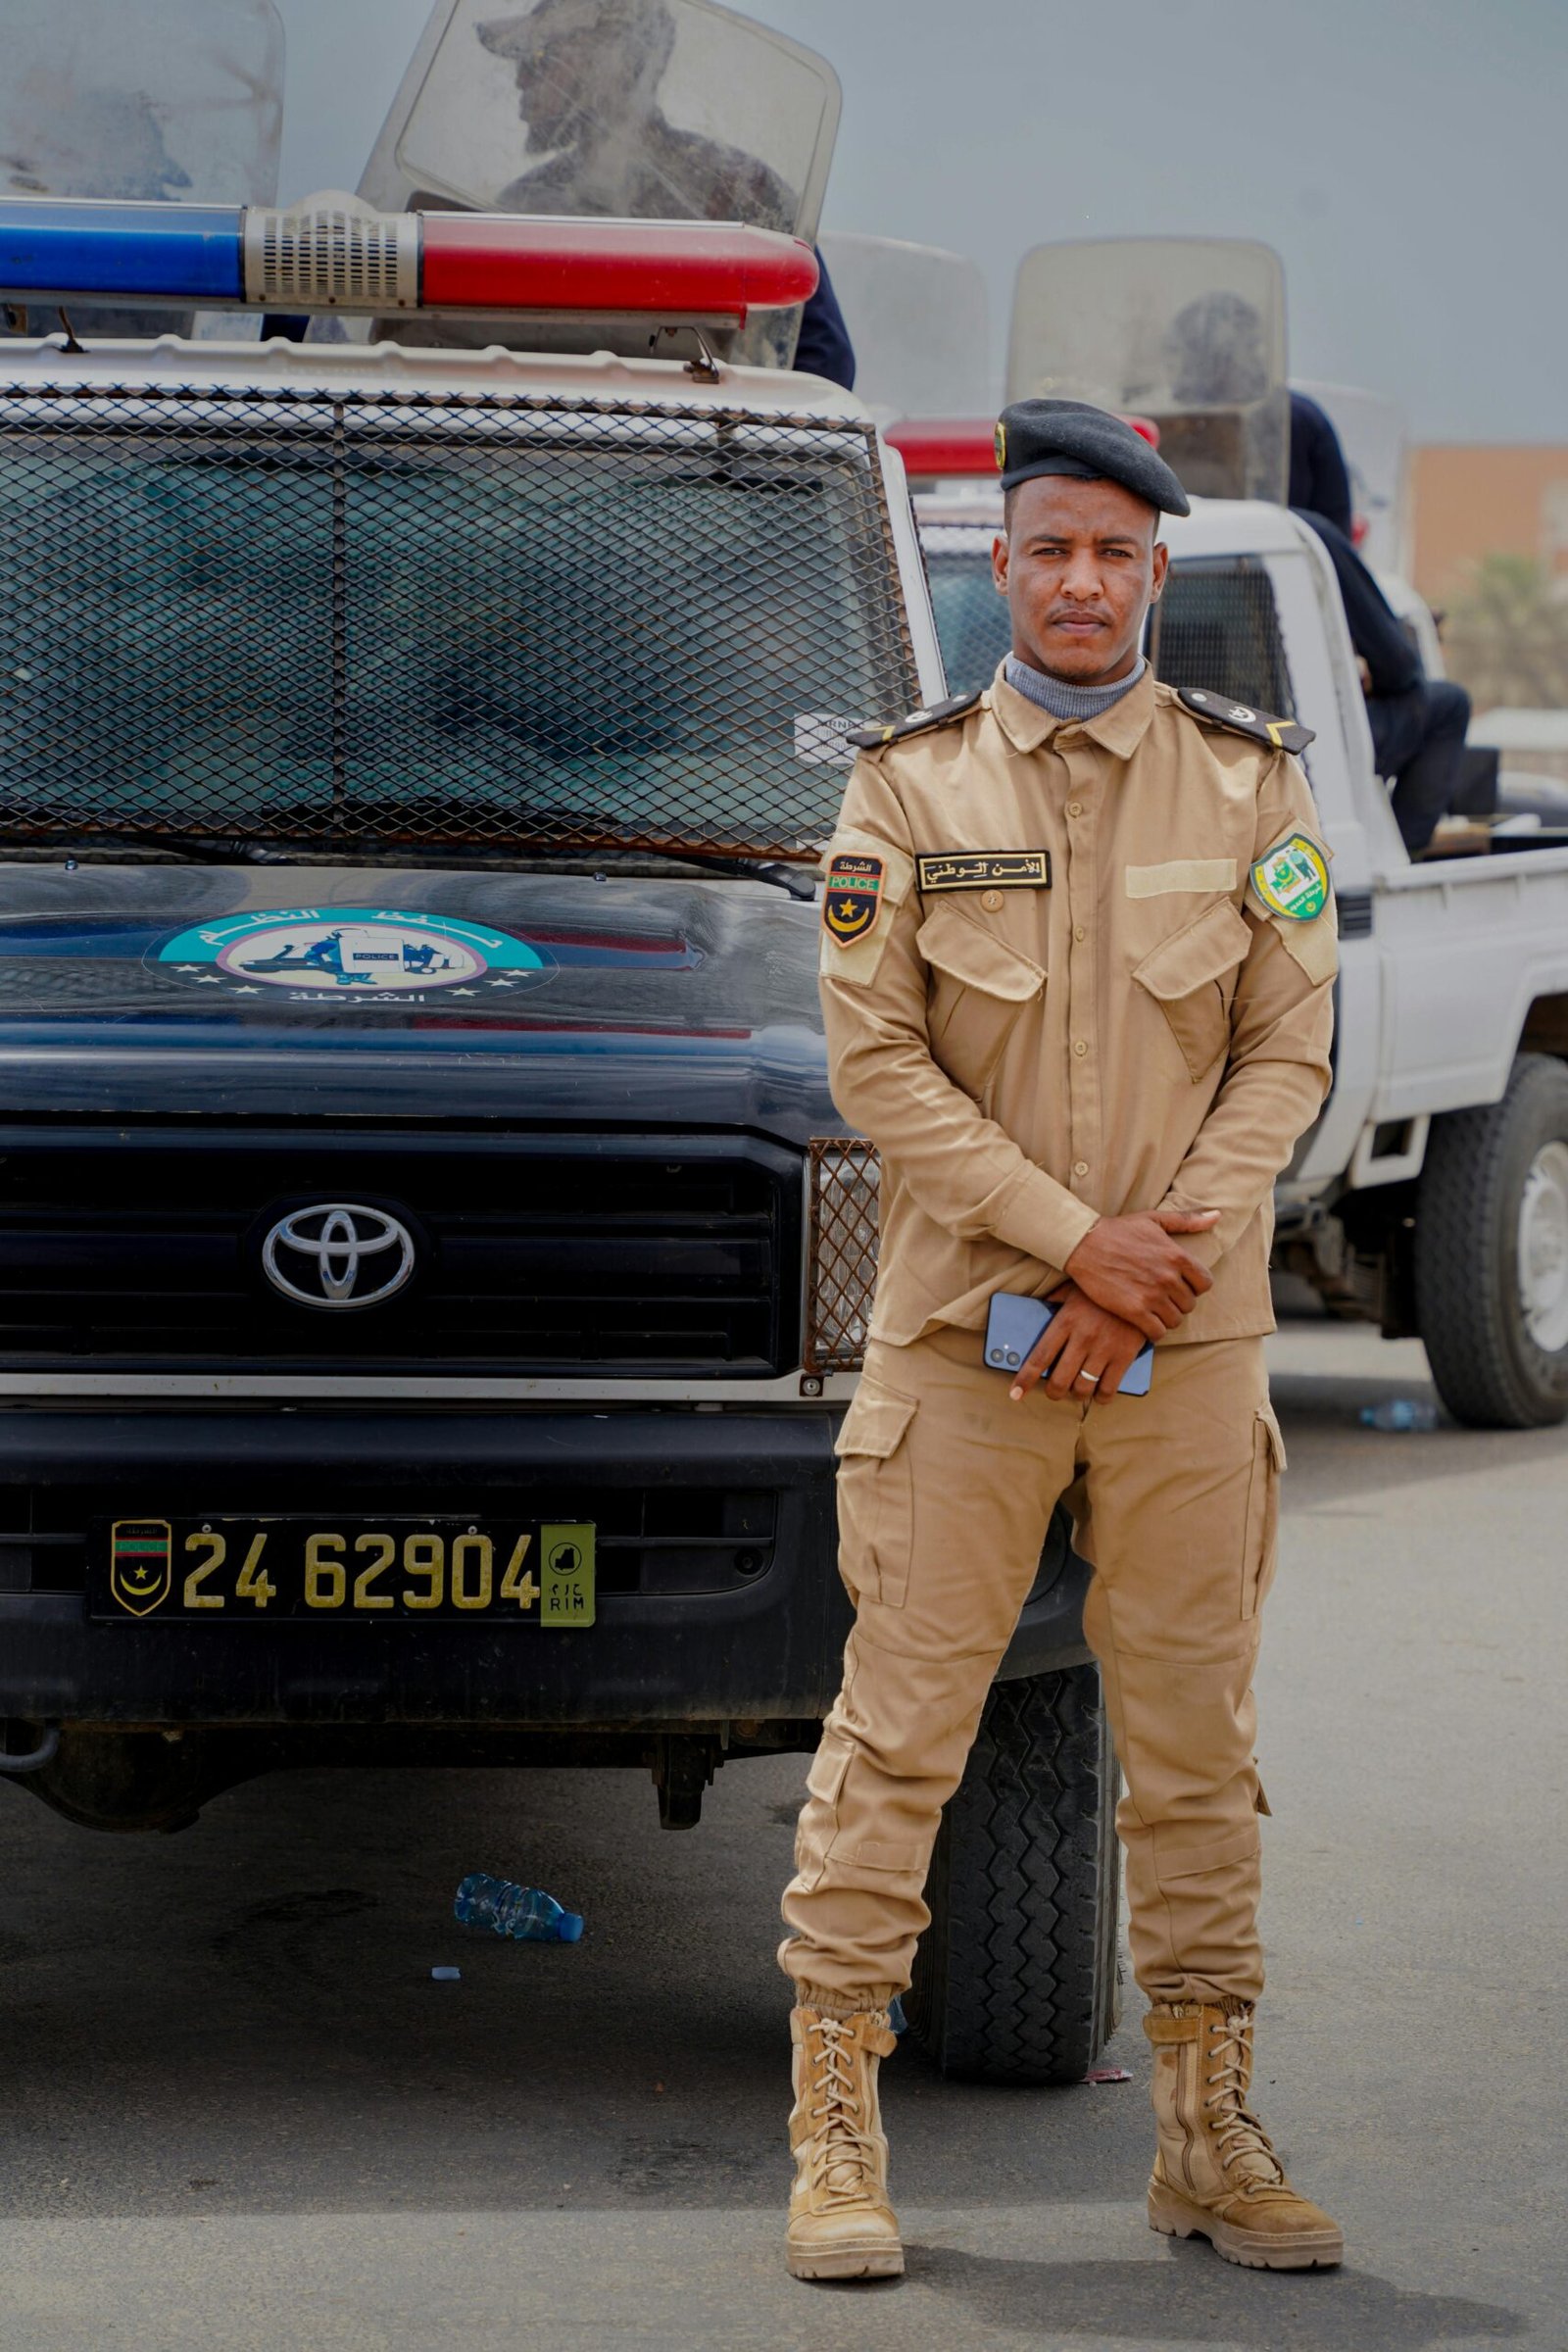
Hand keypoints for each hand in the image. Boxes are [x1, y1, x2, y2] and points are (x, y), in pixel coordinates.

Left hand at [1008, 1284, 1148, 1403]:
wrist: (1143, 1284)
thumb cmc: (1105, 1288)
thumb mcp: (1075, 1288)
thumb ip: (1056, 1300)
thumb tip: (1038, 1307)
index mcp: (1065, 1321)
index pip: (1039, 1357)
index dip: (1025, 1379)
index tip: (1015, 1394)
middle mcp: (1082, 1338)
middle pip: (1059, 1380)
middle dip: (1054, 1392)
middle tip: (1055, 1391)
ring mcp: (1104, 1349)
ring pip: (1083, 1388)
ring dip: (1078, 1394)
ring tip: (1078, 1389)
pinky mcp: (1125, 1356)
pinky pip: (1109, 1389)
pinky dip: (1102, 1397)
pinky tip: (1100, 1393)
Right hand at [1063, 1207, 1220, 1341]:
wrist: (1083, 1243)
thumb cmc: (1118, 1230)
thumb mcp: (1154, 1219)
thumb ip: (1187, 1220)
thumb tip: (1217, 1216)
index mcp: (1177, 1256)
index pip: (1205, 1284)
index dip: (1194, 1287)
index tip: (1180, 1285)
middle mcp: (1168, 1278)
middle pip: (1189, 1304)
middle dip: (1178, 1302)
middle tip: (1162, 1298)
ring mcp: (1152, 1296)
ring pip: (1175, 1320)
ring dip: (1166, 1317)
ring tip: (1153, 1310)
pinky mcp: (1134, 1311)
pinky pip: (1158, 1332)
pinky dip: (1154, 1331)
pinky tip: (1144, 1322)